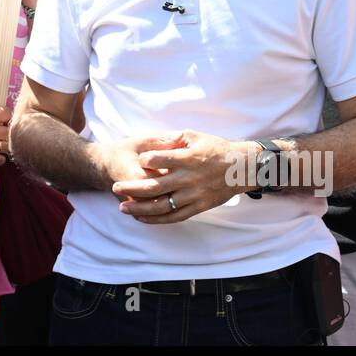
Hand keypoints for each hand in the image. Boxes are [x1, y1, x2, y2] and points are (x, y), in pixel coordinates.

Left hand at [111, 129, 254, 223]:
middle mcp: (189, 179)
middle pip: (154, 187)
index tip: (137, 160)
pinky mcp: (198, 207)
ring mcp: (193, 195)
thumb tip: (154, 140)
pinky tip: (142, 218)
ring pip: (162, 206)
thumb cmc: (216, 149)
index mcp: (187, 158)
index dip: (144, 160)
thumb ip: (173, 138)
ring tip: (122, 208)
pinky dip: (156, 219)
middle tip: (115, 188)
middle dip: (131, 188)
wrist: (241, 169)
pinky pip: (174, 217)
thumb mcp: (195, 136)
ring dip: (140, 208)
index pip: (158, 160)